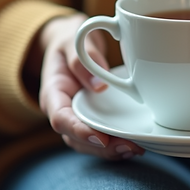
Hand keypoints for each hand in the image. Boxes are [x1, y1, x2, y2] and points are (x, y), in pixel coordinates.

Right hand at [36, 14, 143, 159]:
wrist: (69, 43)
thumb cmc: (70, 39)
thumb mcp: (71, 37)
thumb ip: (80, 58)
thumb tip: (98, 85)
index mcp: (52, 92)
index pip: (60, 118)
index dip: (78, 130)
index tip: (100, 138)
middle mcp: (62, 110)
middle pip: (75, 138)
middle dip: (101, 148)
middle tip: (129, 147)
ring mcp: (75, 117)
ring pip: (88, 144)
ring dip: (111, 151)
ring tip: (136, 149)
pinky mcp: (90, 119)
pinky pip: (100, 137)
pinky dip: (116, 144)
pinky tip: (136, 144)